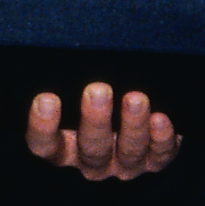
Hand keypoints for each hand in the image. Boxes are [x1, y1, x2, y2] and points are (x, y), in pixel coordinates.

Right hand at [25, 83, 180, 181]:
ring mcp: (124, 163)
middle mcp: (91, 160)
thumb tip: (61, 42)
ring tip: (135, 98)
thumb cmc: (96, 93)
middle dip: (95, 119)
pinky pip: (160, 153)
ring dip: (132, 124)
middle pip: (91, 148)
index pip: (44, 144)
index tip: (45, 98)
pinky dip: (161, 137)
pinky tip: (160, 118)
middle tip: (97, 90)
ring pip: (128, 151)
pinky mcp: (155, 160)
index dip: (43, 126)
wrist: (138, 111)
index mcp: (62, 147)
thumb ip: (67, 76)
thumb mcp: (74, 88)